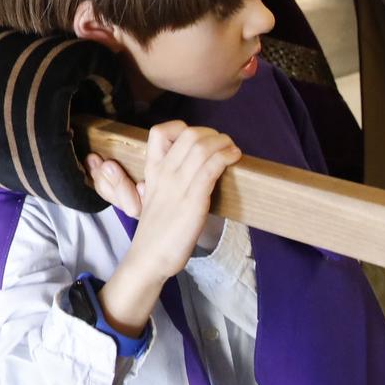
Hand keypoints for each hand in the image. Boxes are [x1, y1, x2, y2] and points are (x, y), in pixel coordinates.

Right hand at [94, 122, 240, 315]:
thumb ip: (165, 182)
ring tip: (233, 150)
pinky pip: (211, 168)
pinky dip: (226, 157)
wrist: (149, 257)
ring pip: (202, 147)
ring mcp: (178, 186)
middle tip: (223, 144)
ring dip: (224, 143)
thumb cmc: (156, 231)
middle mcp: (164, 173)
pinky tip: (234, 159)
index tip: (198, 139)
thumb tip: (184, 172)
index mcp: (153, 171)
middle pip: (189, 134)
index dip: (182, 127)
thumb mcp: (154, 198)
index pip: (159, 132)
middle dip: (212, 134)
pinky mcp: (193, 201)